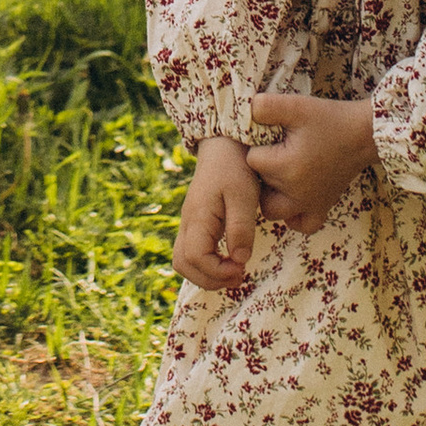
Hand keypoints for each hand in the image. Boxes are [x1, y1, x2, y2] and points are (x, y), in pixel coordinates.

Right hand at [173, 136, 260, 289]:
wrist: (224, 145)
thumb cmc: (235, 168)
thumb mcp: (244, 196)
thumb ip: (241, 228)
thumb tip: (239, 260)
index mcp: (198, 217)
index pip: (194, 257)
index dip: (216, 271)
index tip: (241, 268)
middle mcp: (188, 222)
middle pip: (182, 264)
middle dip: (209, 279)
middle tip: (238, 276)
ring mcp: (189, 222)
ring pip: (183, 260)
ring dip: (206, 273)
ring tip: (234, 271)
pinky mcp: (195, 222)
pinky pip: (191, 251)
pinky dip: (206, 264)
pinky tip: (228, 259)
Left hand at [247, 93, 376, 234]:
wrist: (364, 134)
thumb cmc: (330, 120)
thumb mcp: (297, 106)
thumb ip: (265, 106)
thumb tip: (246, 111)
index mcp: (285, 167)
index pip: (251, 161)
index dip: (255, 146)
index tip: (269, 136)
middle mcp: (296, 192)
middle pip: (258, 188)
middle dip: (261, 171)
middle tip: (274, 152)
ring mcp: (310, 204)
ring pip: (272, 211)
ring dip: (270, 195)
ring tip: (278, 174)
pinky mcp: (323, 207)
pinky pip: (301, 224)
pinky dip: (293, 216)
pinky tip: (292, 197)